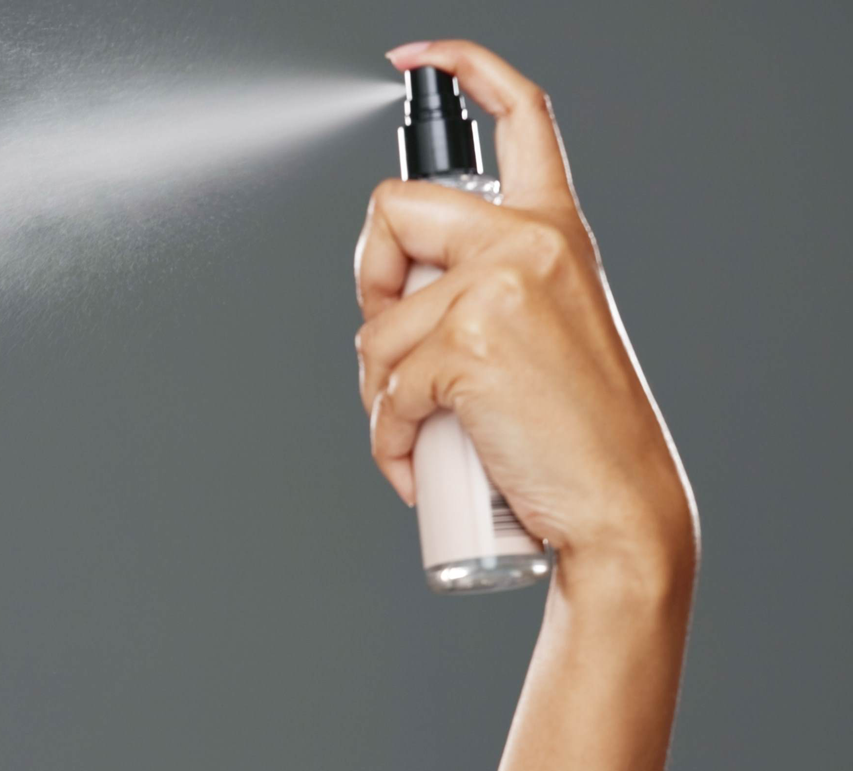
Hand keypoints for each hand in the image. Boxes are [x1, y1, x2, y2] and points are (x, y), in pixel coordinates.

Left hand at [352, 40, 697, 584]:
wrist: (614, 502)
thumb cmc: (574, 426)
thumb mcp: (545, 322)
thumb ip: (483, 280)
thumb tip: (393, 288)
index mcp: (553, 229)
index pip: (521, 115)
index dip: (465, 68)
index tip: (417, 57)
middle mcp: (529, 242)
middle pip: (392, 210)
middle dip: (367, 281)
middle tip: (391, 342)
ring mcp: (498, 289)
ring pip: (373, 325)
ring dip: (379, 393)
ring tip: (424, 429)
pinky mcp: (467, 347)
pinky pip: (383, 391)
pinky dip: (388, 440)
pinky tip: (420, 463)